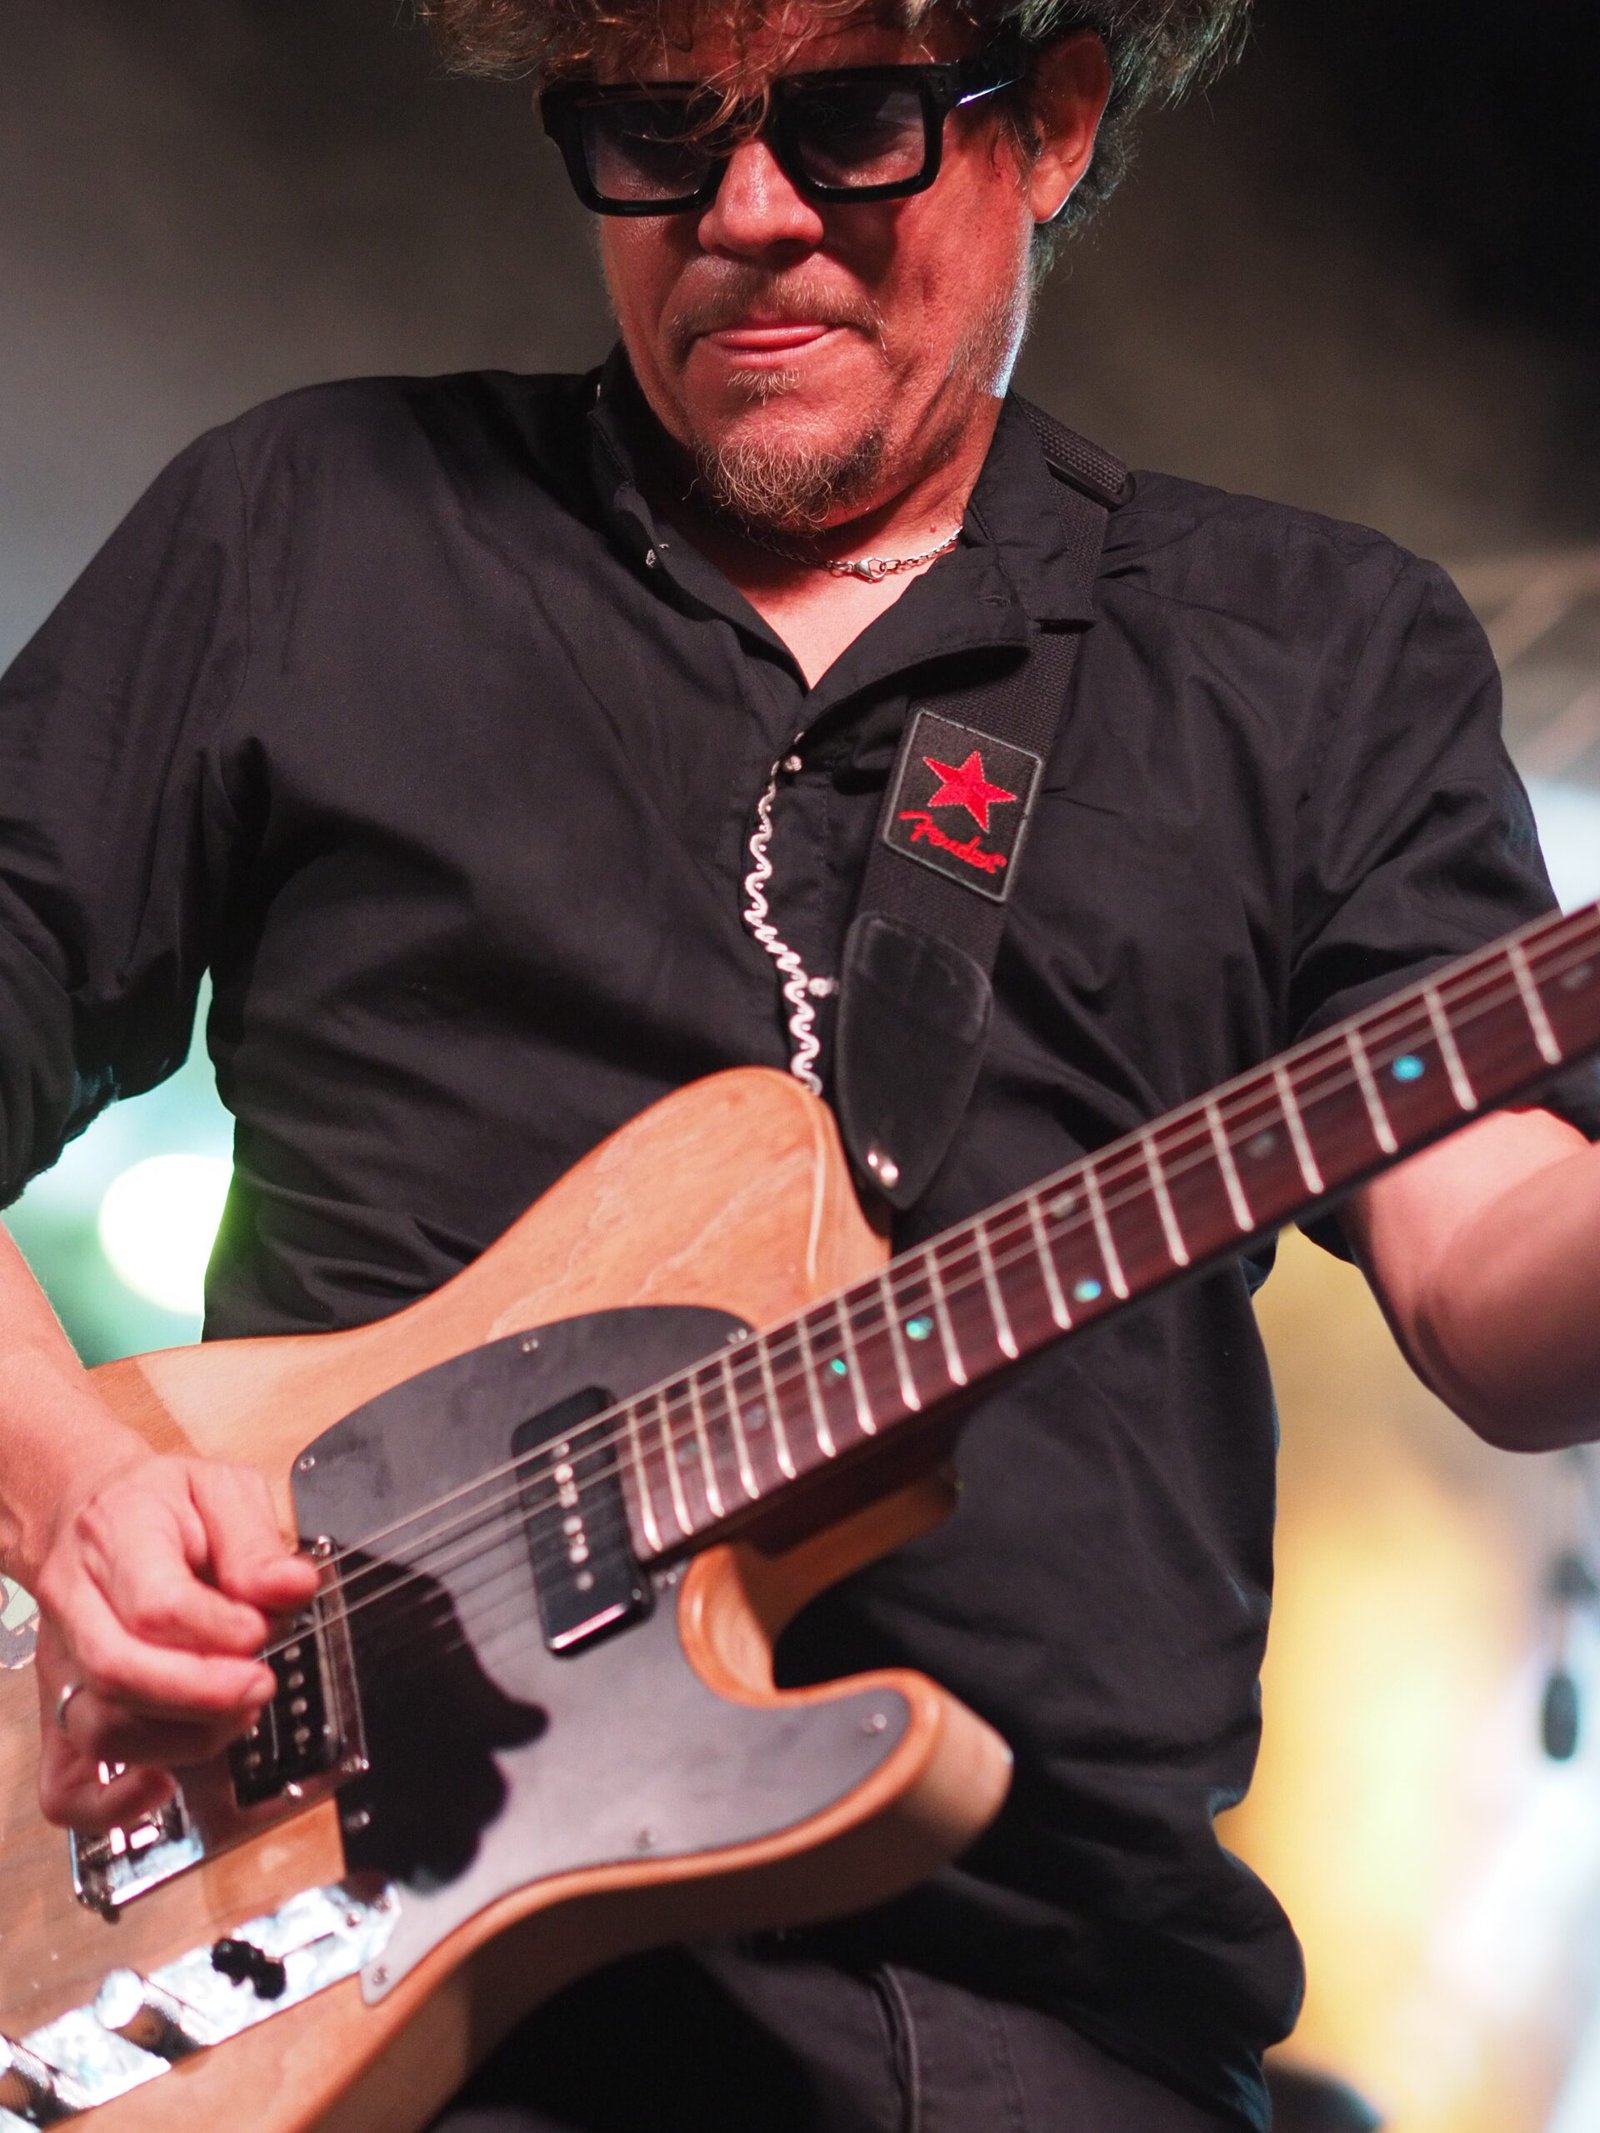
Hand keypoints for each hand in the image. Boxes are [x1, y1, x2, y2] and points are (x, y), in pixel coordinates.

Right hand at [32, 1454, 320, 1831]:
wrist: (88, 1511)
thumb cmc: (161, 1504)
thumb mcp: (220, 1488)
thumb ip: (256, 1540)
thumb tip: (291, 1587)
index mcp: (115, 1537)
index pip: (157, 1604)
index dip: (219, 1630)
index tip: (262, 1628)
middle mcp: (76, 1605)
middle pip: (120, 1672)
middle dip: (203, 1695)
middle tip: (260, 1684)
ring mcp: (63, 1665)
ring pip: (100, 1728)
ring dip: (180, 1737)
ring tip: (237, 1710)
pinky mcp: (60, 1711)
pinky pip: (62, 1784)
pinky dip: (110, 1804)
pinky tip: (163, 1785)